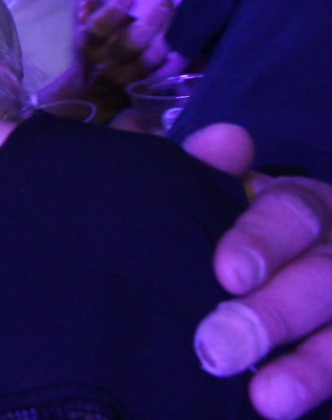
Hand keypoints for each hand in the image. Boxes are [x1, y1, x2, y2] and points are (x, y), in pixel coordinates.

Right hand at [67, 0, 176, 115]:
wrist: (92, 90)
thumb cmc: (91, 44)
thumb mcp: (83, 14)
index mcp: (90, 41)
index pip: (97, 28)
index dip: (111, 13)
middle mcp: (109, 60)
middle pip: (131, 42)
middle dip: (151, 22)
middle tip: (167, 2)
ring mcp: (129, 76)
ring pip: (153, 58)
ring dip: (170, 38)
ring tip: (184, 18)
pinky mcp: (147, 86)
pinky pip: (168, 74)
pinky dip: (180, 60)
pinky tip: (192, 43)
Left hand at [186, 124, 331, 417]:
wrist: (275, 278)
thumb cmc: (236, 237)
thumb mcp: (226, 197)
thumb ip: (213, 171)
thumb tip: (223, 140)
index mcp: (309, 207)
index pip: (293, 214)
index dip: (262, 241)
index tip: (227, 273)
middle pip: (325, 277)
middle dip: (275, 315)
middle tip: (218, 348)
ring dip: (313, 368)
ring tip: (268, 399)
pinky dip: (327, 389)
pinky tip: (285, 409)